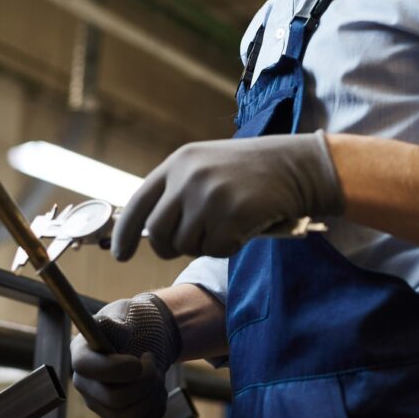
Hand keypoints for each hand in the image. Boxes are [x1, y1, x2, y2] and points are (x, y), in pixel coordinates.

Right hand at [70, 292, 179, 417]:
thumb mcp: (122, 314)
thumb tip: (106, 323)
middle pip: (115, 398)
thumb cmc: (131, 323)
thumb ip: (114, 322)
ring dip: (155, 393)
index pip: (87, 368)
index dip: (116, 368)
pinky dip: (156, 411)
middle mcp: (85, 383)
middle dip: (147, 380)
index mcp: (81, 354)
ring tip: (158, 373)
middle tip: (153, 359)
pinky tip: (158, 392)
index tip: (141, 360)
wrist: (143, 338)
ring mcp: (99, 404)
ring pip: (131, 415)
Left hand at [112, 132, 343, 260]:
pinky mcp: (230, 215)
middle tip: (192, 244)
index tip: (121, 254)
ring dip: (207, 244)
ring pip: (187, 245)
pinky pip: (216, 250)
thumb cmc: (253, 171)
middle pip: (158, 232)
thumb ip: (180, 190)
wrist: (297, 166)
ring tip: (230, 223)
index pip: (138, 203)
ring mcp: (208, 196)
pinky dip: (230, 246)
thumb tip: (151, 231)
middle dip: (170, 247)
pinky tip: (245, 226)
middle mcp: (188, 177)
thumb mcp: (208, 166)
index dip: (125, 233)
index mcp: (179, 162)